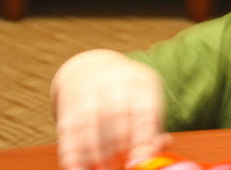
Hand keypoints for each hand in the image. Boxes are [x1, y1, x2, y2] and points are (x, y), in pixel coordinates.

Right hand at [51, 49, 169, 169]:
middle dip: (118, 147)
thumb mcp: (146, 101)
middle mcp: (115, 80)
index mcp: (141, 81)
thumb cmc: (128, 95)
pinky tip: (79, 168)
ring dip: (94, 152)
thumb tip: (162, 146)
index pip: (144, 110)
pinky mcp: (68, 105)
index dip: (142, 138)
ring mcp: (88, 90)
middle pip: (116, 114)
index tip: (139, 161)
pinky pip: (68, 131)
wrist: (91, 69)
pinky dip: (72, 153)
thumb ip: (153, 127)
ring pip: (89, 122)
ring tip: (102, 169)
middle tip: (119, 167)